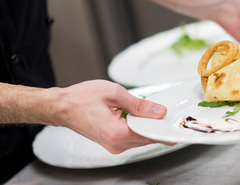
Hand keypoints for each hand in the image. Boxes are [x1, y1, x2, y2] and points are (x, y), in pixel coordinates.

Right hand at [48, 80, 170, 153]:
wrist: (62, 107)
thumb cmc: (81, 99)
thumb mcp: (114, 93)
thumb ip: (139, 104)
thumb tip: (159, 111)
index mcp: (117, 133)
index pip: (150, 135)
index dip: (165, 129)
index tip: (177, 125)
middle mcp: (115, 144)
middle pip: (147, 138)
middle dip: (158, 126)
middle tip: (168, 114)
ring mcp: (113, 146)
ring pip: (140, 139)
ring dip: (148, 127)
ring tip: (153, 113)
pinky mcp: (112, 143)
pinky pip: (132, 138)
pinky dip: (138, 128)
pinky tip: (140, 117)